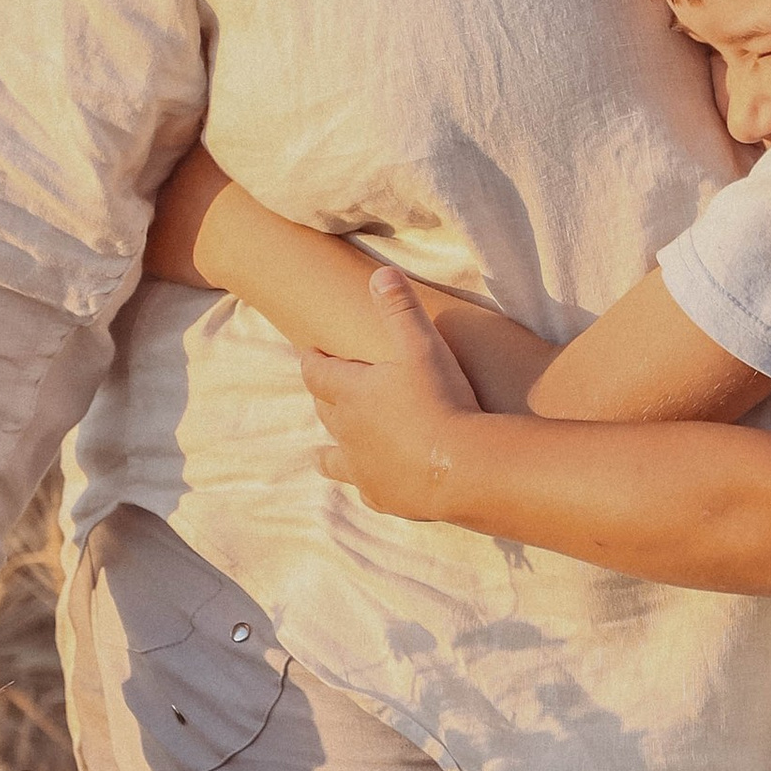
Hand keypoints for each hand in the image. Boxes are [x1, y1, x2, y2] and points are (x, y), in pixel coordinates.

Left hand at [302, 270, 487, 520]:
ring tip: (324, 451)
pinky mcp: (383, 496)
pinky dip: (364, 482)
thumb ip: (400, 308)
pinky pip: (365, 489)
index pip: (317, 372)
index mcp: (351, 392)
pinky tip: (372, 483)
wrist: (463, 467)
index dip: (312, 359)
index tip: (307, 351)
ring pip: (333, 458)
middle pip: (325, 411)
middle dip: (324, 397)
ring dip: (329, 450)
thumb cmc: (441, 400)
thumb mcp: (423, 345)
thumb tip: (381, 273)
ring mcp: (363, 468)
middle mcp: (348, 432)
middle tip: (325, 389)